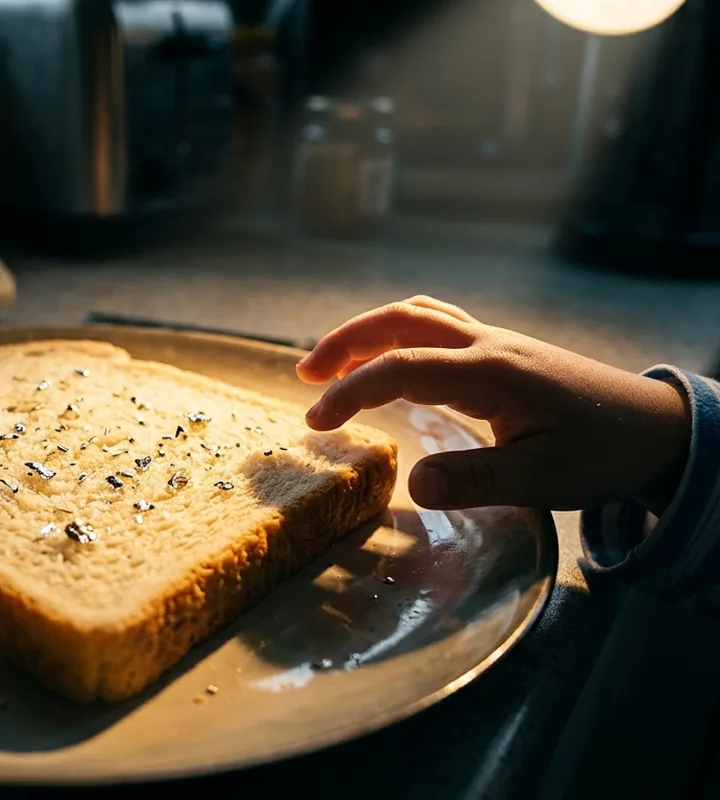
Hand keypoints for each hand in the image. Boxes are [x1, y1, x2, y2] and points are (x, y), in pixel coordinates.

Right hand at [296, 296, 690, 512]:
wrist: (656, 429)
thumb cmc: (602, 455)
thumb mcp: (543, 480)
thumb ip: (477, 481)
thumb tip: (412, 483)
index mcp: (492, 373)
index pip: (402, 368)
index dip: (352, 391)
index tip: (316, 422)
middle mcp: (487, 344)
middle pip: (401, 320)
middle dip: (345, 342)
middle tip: (304, 375)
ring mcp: (494, 341)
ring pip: (417, 315)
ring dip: (368, 332)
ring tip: (331, 366)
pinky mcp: (500, 350)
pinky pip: (435, 324)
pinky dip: (396, 333)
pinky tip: (388, 361)